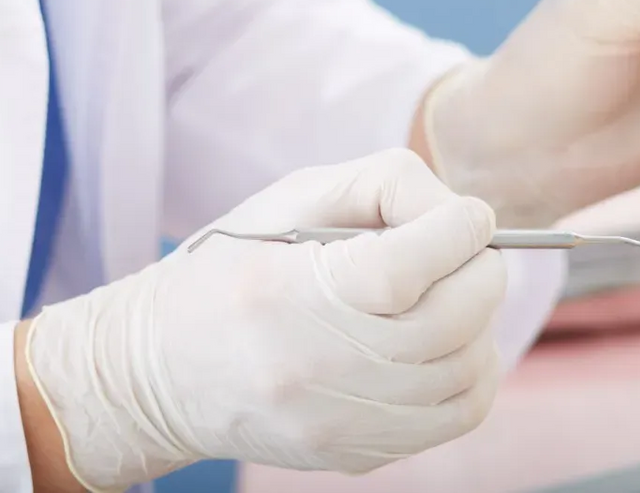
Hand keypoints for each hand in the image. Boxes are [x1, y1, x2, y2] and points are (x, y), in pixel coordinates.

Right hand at [22, 150, 504, 489]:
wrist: (157, 375)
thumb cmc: (229, 271)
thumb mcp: (287, 201)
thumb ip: (381, 187)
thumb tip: (461, 214)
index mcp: (287, 294)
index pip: (406, 268)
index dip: (459, 231)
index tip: (469, 216)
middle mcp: (314, 367)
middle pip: (451, 319)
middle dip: (482, 271)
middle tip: (470, 251)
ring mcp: (339, 421)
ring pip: (466, 369)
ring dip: (481, 321)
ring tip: (455, 293)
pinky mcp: (358, 452)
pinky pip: (457, 416)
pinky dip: (473, 371)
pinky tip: (451, 343)